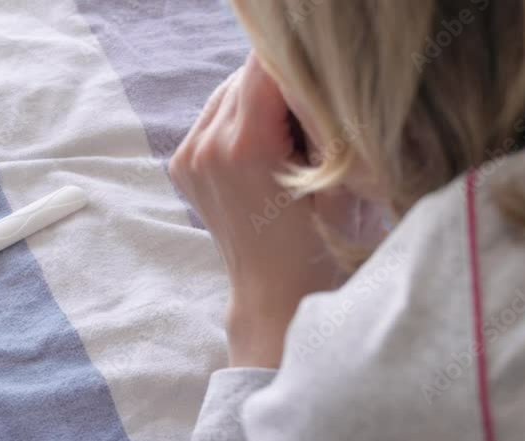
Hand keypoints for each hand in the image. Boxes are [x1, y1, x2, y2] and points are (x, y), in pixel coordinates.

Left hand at [169, 54, 350, 368]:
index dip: (301, 67)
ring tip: (288, 141)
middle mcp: (207, 146)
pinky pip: (215, 114)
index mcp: (246, 146)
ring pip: (229, 88)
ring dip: (261, 100)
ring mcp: (189, 155)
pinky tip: (265, 151)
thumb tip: (318, 69)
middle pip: (247, 72)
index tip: (321, 87)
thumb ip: (327, 118)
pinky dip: (242, 119)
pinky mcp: (182, 162)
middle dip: (283, 84)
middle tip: (311, 122)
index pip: (268, 62)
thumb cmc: (322, 244)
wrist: (277, 293)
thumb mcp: (342, 178)